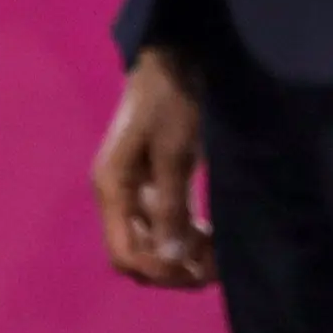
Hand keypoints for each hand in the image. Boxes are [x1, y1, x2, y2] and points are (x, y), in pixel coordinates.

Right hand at [92, 44, 214, 288]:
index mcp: (113, 189)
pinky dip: (186, 236)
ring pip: (152, 243)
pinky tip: (212, 237)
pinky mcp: (153, 182)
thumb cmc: (172, 100)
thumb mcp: (176, 153)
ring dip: (182, 256)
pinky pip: (163, 224)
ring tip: (220, 257)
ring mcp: (133, 190)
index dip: (160, 270)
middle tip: (216, 270)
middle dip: (174, 269)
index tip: (198, 271)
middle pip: (136, 254)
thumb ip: (172, 206)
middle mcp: (118, 196)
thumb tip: (172, 258)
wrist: (173, 61)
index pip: (125, 255)